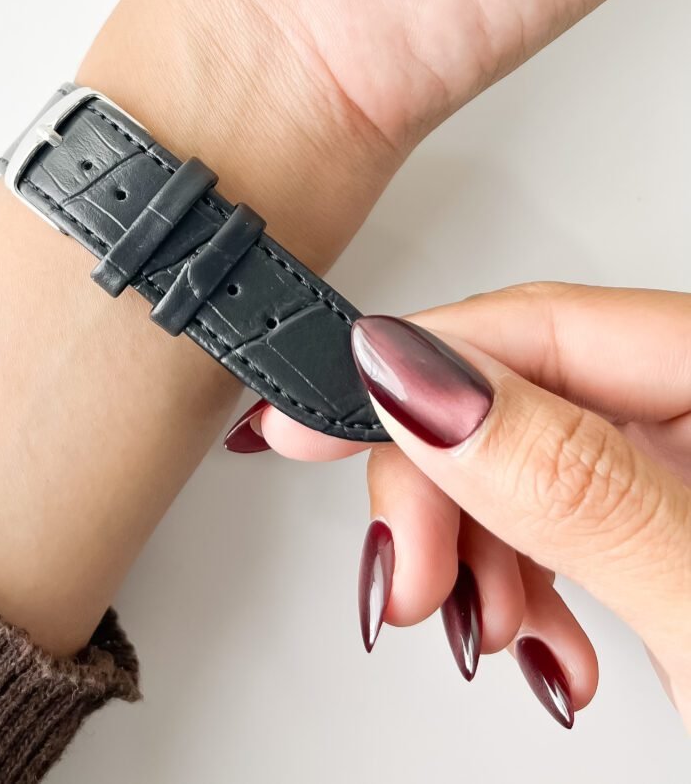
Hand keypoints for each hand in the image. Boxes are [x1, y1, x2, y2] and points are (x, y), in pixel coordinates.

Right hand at [242, 284, 690, 728]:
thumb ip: (566, 479)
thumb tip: (413, 377)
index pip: (536, 325)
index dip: (404, 369)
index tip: (304, 423)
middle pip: (514, 392)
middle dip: (439, 492)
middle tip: (409, 577)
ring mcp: (681, 463)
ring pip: (518, 460)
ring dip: (473, 548)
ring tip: (485, 629)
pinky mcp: (665, 519)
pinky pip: (552, 514)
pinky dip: (516, 576)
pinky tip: (528, 632)